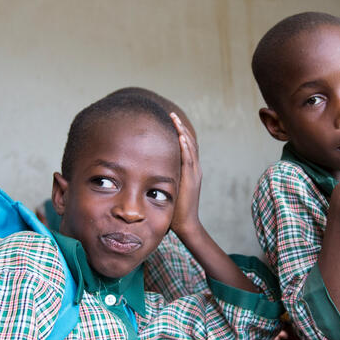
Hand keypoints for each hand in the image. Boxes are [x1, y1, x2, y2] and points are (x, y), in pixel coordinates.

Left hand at [169, 113, 202, 238]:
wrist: (185, 224)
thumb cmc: (173, 210)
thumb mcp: (167, 189)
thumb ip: (160, 178)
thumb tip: (145, 171)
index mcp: (189, 171)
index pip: (186, 147)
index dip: (179, 133)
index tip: (171, 122)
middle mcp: (194, 169)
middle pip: (189, 143)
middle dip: (180, 128)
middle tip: (172, 115)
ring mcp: (194, 174)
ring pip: (190, 147)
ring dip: (182, 132)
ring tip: (175, 119)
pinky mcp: (191, 179)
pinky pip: (189, 159)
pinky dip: (185, 146)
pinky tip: (180, 136)